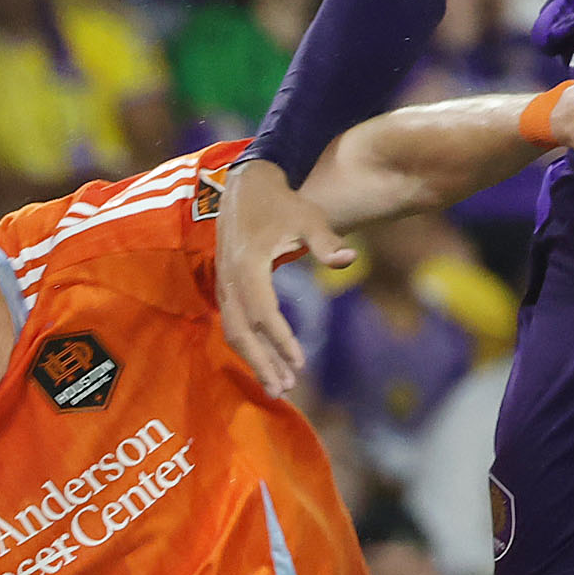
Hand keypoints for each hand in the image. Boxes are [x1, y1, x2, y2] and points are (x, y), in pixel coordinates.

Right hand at [212, 155, 341, 400]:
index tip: (301, 362)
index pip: (264, 311)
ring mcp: (224, 284)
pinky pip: (233, 323)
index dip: (281, 339)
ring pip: (234, 331)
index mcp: (249, 264)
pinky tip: (266, 363)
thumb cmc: (283, 203)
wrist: (248, 185)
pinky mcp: (224, 287)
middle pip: (242, 331)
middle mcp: (230, 278)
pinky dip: (249, 346)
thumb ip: (327, 242)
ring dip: (255, 360)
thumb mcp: (309, 217)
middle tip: (286, 390)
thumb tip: (349, 261)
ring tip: (278, 386)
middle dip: (263, 362)